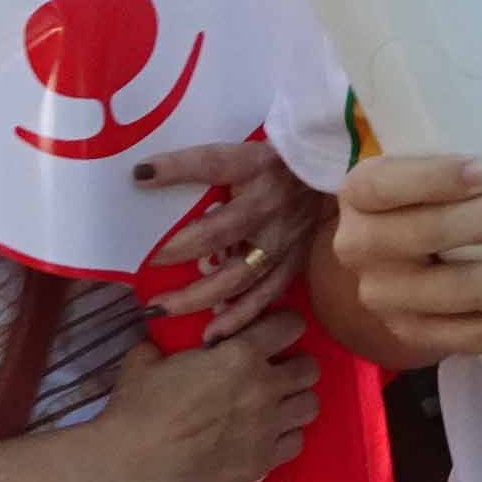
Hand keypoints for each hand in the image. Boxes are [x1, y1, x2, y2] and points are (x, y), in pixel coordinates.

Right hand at [52, 308, 319, 481]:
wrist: (123, 467)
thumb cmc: (132, 408)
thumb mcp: (149, 357)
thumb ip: (177, 340)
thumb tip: (180, 332)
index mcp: (240, 354)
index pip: (291, 325)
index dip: (282, 325)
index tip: (270, 332)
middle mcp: (264, 388)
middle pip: (309, 368)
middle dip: (293, 364)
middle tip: (272, 371)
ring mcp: (266, 429)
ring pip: (310, 405)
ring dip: (293, 401)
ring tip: (271, 404)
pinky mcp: (261, 464)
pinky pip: (296, 443)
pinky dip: (284, 436)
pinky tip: (262, 435)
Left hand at [135, 141, 324, 339]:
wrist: (340, 171)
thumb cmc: (284, 158)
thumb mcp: (253, 146)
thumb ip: (212, 163)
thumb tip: (150, 171)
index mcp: (258, 164)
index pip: (214, 163)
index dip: (178, 168)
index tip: (141, 175)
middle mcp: (270, 203)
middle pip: (219, 231)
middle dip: (178, 249)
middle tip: (144, 265)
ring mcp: (284, 237)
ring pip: (240, 274)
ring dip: (199, 295)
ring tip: (163, 308)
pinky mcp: (295, 261)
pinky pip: (266, 295)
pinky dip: (239, 317)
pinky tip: (212, 335)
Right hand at [329, 153, 481, 360]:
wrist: (393, 265)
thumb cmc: (429, 196)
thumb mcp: (440, 162)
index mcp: (361, 192)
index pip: (387, 184)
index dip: (433, 178)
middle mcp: (360, 246)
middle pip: (426, 235)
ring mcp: (385, 298)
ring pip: (454, 292)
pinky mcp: (413, 335)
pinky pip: (467, 338)